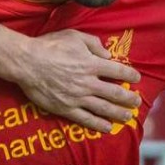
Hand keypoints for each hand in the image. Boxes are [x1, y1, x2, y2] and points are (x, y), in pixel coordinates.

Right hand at [13, 30, 141, 133]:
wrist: (27, 62)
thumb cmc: (50, 46)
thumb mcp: (74, 36)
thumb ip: (94, 44)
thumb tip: (107, 55)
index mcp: (92, 63)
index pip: (118, 70)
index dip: (130, 74)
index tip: (137, 78)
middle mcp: (89, 82)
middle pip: (115, 93)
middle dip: (129, 98)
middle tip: (136, 102)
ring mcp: (78, 97)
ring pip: (104, 108)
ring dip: (119, 113)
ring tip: (128, 117)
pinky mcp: (66, 108)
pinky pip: (86, 119)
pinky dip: (99, 124)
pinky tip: (108, 128)